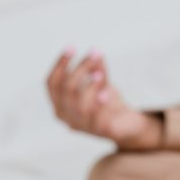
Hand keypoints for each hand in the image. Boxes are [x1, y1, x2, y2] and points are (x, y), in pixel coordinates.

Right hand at [46, 47, 162, 149]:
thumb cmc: (108, 102)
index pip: (52, 84)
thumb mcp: (101, 82)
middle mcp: (66, 118)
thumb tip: (96, 53)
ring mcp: (82, 127)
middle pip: (66, 90)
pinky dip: (101, 103)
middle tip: (95, 54)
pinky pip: (97, 118)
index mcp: (59, 105)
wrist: (127, 125)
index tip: (71, 47)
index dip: (60, 65)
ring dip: (90, 85)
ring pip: (79, 105)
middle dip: (80, 69)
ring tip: (101, 74)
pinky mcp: (100, 132)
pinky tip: (107, 91)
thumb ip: (97, 69)